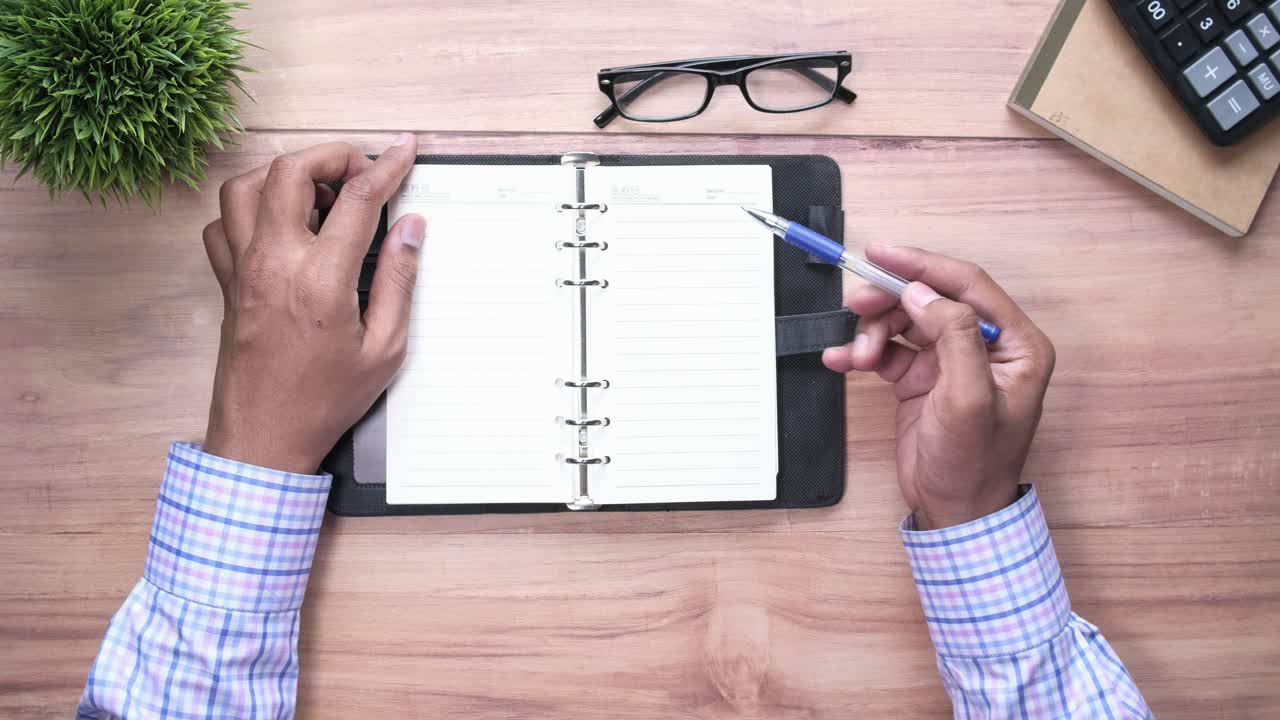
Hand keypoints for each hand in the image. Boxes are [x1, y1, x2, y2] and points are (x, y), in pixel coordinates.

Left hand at [200, 136, 423, 472]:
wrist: (263, 439)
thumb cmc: (323, 401)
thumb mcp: (385, 348)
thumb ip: (398, 280)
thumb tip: (410, 230)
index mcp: (320, 281)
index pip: (356, 200)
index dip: (385, 167)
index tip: (403, 151)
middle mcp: (273, 264)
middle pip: (290, 171)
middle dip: (331, 156)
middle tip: (361, 171)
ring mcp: (242, 270)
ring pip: (246, 186)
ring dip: (285, 174)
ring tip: (320, 195)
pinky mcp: (226, 283)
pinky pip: (224, 222)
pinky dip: (251, 208)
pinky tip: (281, 225)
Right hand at [823, 247, 1054, 529]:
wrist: (953, 512)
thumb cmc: (974, 465)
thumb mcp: (968, 399)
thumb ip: (954, 337)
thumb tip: (925, 293)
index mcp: (1016, 345)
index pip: (968, 286)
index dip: (923, 266)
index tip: (882, 255)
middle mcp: (986, 347)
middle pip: (929, 299)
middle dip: (890, 300)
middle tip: (857, 305)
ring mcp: (951, 362)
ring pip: (903, 321)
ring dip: (873, 331)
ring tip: (856, 356)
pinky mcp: (922, 379)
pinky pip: (887, 349)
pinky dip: (861, 351)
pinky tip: (841, 360)